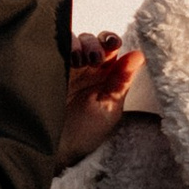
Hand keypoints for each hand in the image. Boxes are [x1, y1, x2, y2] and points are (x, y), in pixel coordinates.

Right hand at [59, 29, 140, 167]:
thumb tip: (140, 54)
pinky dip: (61, 45)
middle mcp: (86, 69)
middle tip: (94, 58)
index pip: (111, 49)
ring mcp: (66, 67)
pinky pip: (55, 48)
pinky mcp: (48, 67)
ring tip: (77, 59)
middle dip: (95, 44)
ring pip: (74, 41)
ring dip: (79, 44)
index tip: (113, 44)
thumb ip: (122, 81)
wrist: (54, 148)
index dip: (112, 41)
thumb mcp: (108, 109)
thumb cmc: (84, 134)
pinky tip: (65, 56)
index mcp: (106, 76)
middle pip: (92, 41)